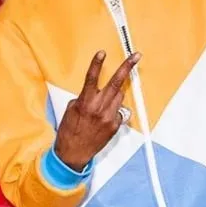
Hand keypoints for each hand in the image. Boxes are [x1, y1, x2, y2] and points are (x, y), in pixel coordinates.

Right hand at [54, 51, 140, 170]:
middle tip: (135, 57)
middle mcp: (99, 108)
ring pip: (119, 97)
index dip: (97, 64)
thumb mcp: (71, 109)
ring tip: (104, 102)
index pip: (92, 78)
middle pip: (116, 83)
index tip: (102, 53)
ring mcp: (109, 117)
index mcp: (85, 102)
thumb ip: (84, 98)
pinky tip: (104, 117)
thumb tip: (94, 93)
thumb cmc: (70, 132)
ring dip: (115, 94)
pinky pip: (118, 112)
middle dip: (127, 68)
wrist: (74, 153)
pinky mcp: (115, 126)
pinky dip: (113, 111)